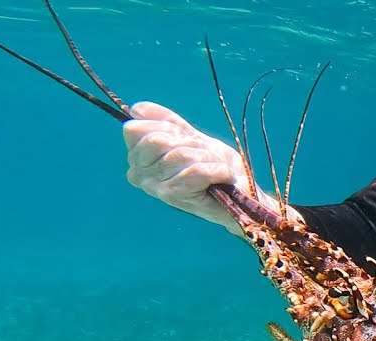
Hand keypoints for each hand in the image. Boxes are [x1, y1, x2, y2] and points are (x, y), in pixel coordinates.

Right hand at [122, 101, 250, 230]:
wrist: (240, 195)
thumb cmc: (215, 166)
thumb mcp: (191, 138)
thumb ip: (167, 122)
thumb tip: (136, 109)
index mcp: (137, 158)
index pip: (135, 128)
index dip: (167, 126)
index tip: (189, 139)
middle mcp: (138, 174)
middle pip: (157, 140)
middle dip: (190, 142)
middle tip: (207, 154)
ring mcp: (154, 187)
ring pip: (180, 155)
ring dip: (208, 157)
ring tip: (217, 167)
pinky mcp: (174, 196)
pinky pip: (196, 171)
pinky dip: (217, 170)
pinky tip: (223, 177)